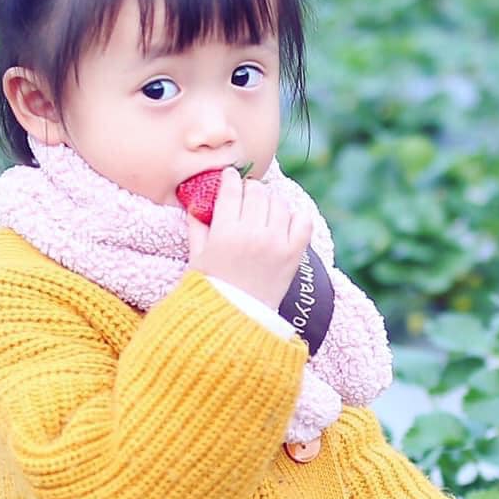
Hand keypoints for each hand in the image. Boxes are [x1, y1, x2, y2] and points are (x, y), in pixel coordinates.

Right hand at [185, 167, 308, 311]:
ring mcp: (276, 243)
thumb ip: (196, 227)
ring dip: (271, 202)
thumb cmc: (211, 289)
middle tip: (248, 194)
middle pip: (257, 192)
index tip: (231, 176)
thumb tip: (195, 205)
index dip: (230, 178)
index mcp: (225, 232)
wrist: (236, 321)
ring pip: (279, 203)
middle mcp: (252, 234)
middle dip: (250, 189)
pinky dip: (296, 216)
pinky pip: (303, 222)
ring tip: (265, 209)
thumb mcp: (197, 257)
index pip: (231, 190)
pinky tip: (286, 220)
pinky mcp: (294, 255)